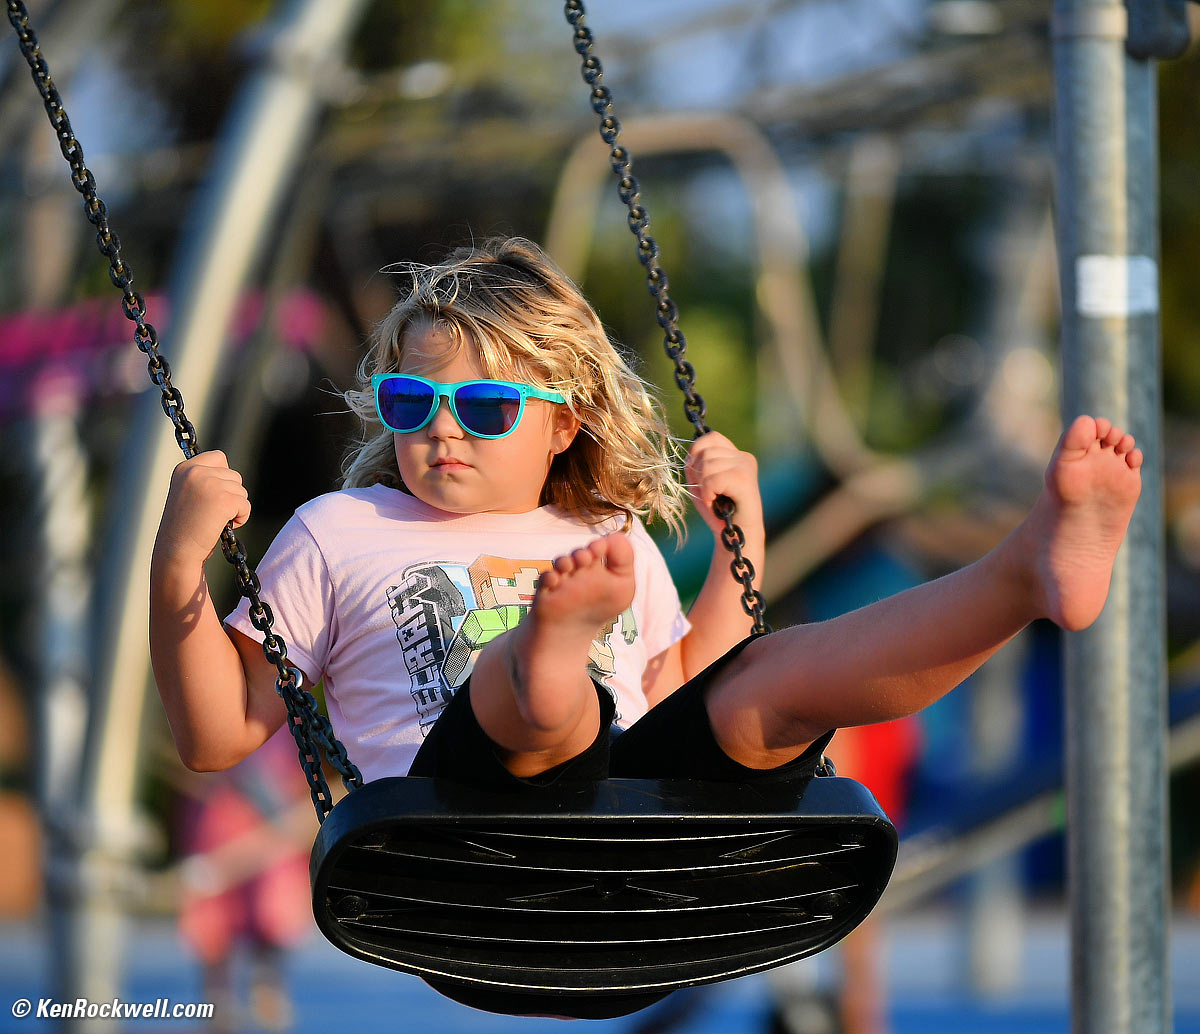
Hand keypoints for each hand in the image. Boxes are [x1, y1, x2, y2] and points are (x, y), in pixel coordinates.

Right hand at [154, 451, 250, 567]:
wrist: (176, 552)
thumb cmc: (183, 529)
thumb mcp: (188, 495)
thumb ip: (205, 481)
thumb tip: (232, 476)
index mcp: (184, 468)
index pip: (218, 457)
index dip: (223, 477)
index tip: (213, 496)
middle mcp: (196, 471)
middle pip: (234, 475)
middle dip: (230, 495)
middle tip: (211, 514)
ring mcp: (210, 484)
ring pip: (242, 491)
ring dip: (235, 508)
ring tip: (214, 522)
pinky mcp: (224, 499)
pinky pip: (246, 505)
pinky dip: (241, 518)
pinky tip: (223, 528)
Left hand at [685, 432, 762, 539]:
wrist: (736, 537)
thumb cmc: (718, 512)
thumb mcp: (700, 484)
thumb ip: (695, 465)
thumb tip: (690, 453)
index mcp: (735, 455)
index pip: (711, 437)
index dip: (696, 453)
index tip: (697, 475)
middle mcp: (743, 457)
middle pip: (705, 451)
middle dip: (697, 474)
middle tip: (707, 493)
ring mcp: (746, 466)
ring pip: (707, 464)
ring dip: (703, 486)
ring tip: (713, 498)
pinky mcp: (745, 480)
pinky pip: (713, 479)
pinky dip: (707, 494)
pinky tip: (714, 503)